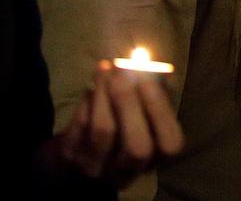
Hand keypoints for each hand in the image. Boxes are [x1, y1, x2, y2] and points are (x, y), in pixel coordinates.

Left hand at [47, 62, 184, 184]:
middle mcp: (129, 171)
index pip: (169, 143)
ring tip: (105, 69)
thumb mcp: (146, 120)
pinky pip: (81, 125)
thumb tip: (165, 72)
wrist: (81, 157)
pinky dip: (87, 100)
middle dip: (130, 101)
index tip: (148, 75)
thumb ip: (159, 98)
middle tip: (122, 69)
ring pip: (103, 131)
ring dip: (105, 93)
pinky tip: (93, 83)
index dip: (160, 108)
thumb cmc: (125, 131)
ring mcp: (98, 167)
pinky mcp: (71, 157)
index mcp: (155, 160)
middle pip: (136, 145)